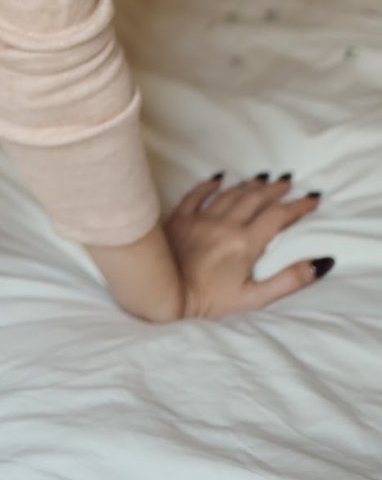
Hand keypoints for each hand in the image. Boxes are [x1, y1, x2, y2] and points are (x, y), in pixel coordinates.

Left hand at [164, 172, 331, 319]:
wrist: (161, 291)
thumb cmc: (207, 300)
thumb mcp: (253, 298)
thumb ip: (287, 281)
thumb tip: (318, 264)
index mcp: (246, 243)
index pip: (278, 217)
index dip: (298, 207)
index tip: (312, 200)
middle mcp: (225, 224)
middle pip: (256, 199)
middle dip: (275, 190)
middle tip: (289, 183)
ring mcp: (201, 218)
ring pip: (230, 194)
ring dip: (249, 185)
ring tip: (263, 179)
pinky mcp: (180, 217)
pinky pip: (197, 194)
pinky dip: (210, 185)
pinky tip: (218, 178)